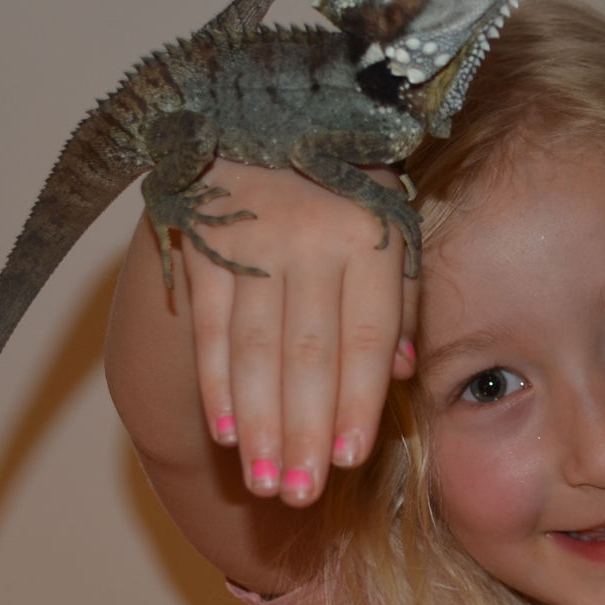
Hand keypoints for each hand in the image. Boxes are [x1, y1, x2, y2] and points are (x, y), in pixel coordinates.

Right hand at [180, 159, 417, 505]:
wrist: (265, 108)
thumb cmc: (344, 177)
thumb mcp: (390, 218)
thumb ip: (400, 294)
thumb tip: (400, 372)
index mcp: (368, 235)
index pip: (363, 336)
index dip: (356, 402)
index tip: (347, 461)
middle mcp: (312, 239)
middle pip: (307, 354)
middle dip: (303, 431)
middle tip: (300, 495)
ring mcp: (253, 238)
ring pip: (257, 349)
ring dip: (258, 422)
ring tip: (262, 481)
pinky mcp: (204, 238)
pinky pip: (212, 322)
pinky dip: (216, 380)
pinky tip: (222, 429)